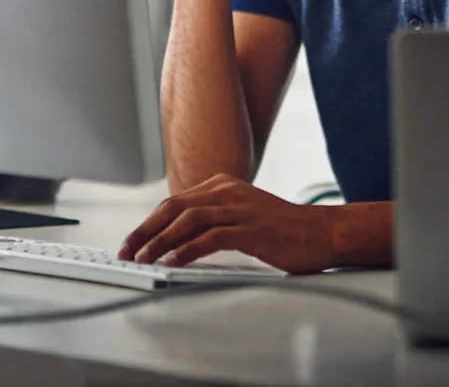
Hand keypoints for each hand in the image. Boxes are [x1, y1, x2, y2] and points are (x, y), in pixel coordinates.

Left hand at [117, 174, 337, 274]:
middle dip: (144, 231)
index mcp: (222, 186)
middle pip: (173, 207)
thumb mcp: (242, 216)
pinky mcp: (251, 229)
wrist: (322, 232)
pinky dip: (186, 250)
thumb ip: (214, 221)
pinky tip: (172, 262)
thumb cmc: (283, 230)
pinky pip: (210, 238)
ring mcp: (240, 209)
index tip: (131, 243)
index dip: (148, 223)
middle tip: (125, 252)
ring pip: (187, 221)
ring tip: (142, 260)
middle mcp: (227, 192)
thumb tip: (177, 241)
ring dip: (159, 242)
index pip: (174, 203)